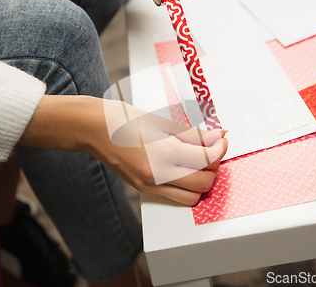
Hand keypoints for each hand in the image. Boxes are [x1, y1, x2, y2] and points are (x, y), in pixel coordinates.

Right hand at [20, 96, 227, 205]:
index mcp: (164, 151)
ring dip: (202, 181)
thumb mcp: (162, 122)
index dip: (220, 149)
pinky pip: (176, 196)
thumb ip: (193, 134)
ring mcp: (150, 184)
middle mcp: (158, 173)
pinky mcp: (144, 189)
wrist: (93, 129)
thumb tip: (218, 135)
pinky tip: (184, 169)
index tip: (222, 139)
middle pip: (205, 182)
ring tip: (199, 162)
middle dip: (215, 166)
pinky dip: (187, 187)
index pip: (207, 159)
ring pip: (192, 196)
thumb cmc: (124, 119)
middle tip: (212, 150)